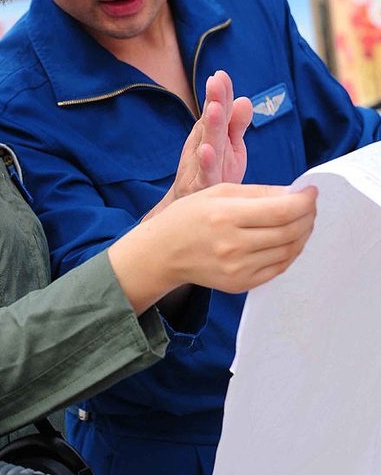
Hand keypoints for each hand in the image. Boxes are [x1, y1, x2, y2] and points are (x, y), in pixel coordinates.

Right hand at [109, 183, 317, 313]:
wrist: (163, 253)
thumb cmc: (188, 217)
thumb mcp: (218, 193)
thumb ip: (259, 193)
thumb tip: (295, 194)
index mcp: (227, 216)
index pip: (283, 211)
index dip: (305, 201)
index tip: (311, 191)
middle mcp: (233, 245)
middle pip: (290, 231)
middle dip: (308, 215)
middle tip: (310, 205)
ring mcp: (238, 268)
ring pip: (289, 251)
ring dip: (303, 233)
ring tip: (302, 221)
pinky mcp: (240, 284)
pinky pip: (278, 268)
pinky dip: (290, 252)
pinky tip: (288, 239)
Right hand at [147, 73, 252, 224]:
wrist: (189, 218)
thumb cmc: (211, 176)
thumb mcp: (226, 149)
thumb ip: (235, 125)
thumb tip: (245, 100)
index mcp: (211, 137)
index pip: (217, 112)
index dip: (220, 94)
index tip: (221, 75)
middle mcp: (203, 150)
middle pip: (211, 124)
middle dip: (214, 103)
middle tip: (216, 82)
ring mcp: (200, 170)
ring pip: (207, 146)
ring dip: (210, 127)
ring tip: (213, 109)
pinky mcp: (201, 189)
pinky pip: (204, 175)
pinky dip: (205, 163)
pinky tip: (206, 150)